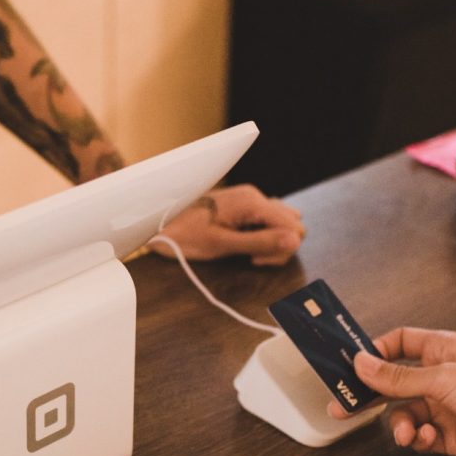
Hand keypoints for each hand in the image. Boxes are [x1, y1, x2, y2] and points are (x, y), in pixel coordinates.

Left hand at [149, 184, 304, 263]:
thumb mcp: (223, 244)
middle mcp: (255, 196)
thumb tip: (295, 241)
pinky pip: (268, 220)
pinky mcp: (244, 206)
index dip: (281, 248)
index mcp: (252, 202)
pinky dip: (264, 234)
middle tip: (252, 258)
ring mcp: (250, 200)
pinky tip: (245, 243)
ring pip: (283, 222)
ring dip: (273, 241)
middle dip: (279, 246)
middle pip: (292, 224)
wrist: (160, 224)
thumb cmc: (186, 236)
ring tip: (248, 252)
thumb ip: (260, 242)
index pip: (293, 227)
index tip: (256, 259)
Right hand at [328, 327, 455, 455]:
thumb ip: (398, 377)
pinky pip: (418, 435)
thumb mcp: (443, 379)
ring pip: (402, 413)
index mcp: (440, 350)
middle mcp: (439, 376)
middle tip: (342, 407)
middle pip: (392, 382)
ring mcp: (444, 406)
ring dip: (399, 424)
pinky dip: (416, 439)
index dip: (373, 353)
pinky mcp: (448, 434)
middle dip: (369, 396)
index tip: (351, 365)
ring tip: (405, 433)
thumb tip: (361, 364)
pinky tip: (426, 438)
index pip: (397, 344)